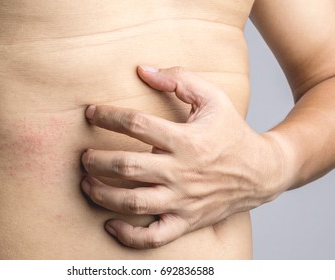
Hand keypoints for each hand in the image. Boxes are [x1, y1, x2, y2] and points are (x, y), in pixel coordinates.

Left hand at [81, 66, 282, 248]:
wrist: (262, 172)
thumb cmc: (232, 132)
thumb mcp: (213, 98)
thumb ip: (180, 79)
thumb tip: (143, 70)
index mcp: (187, 140)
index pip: (137, 125)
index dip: (108, 116)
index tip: (91, 114)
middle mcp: (182, 172)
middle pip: (127, 167)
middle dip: (97, 160)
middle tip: (84, 155)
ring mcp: (183, 200)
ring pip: (133, 203)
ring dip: (103, 194)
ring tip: (87, 183)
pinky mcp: (186, 220)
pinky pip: (153, 237)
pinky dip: (129, 235)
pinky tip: (110, 223)